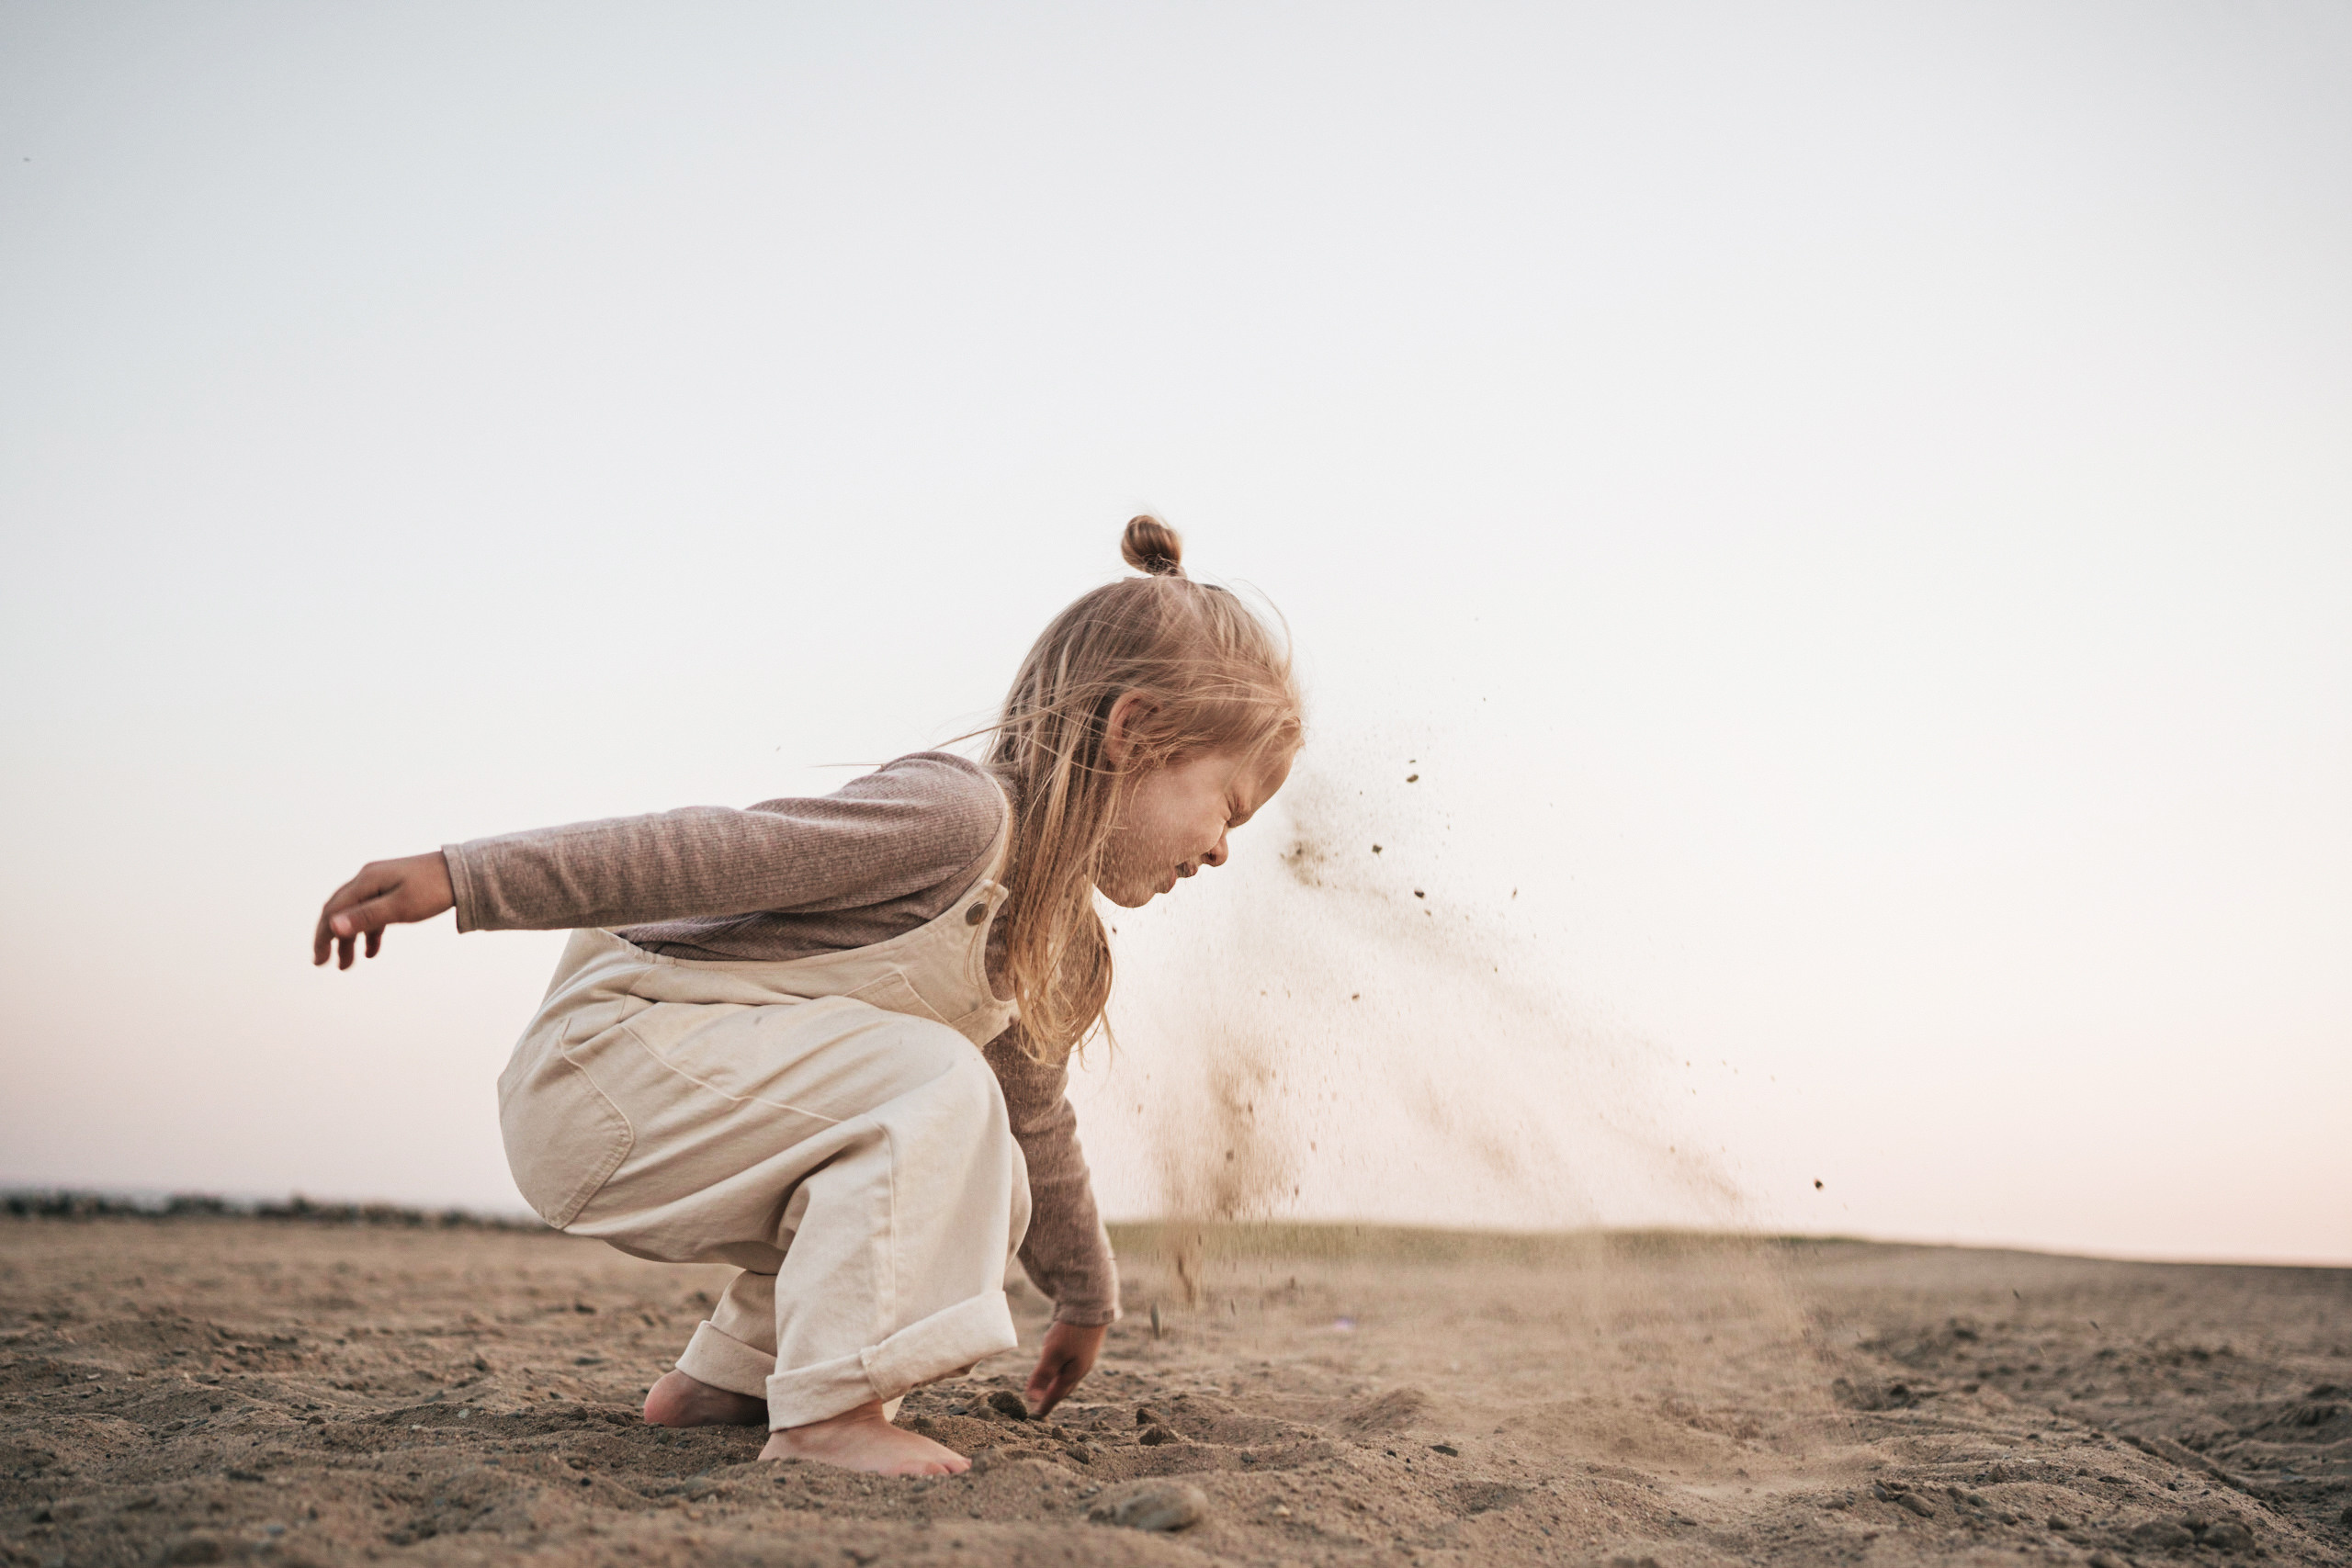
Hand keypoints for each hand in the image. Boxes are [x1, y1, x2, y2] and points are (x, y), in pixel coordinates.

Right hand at [312, 852, 455, 968]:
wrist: (464, 873)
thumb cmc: (433, 890)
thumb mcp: (400, 907)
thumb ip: (366, 917)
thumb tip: (332, 927)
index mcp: (366, 881)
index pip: (333, 910)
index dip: (322, 936)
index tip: (319, 961)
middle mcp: (368, 879)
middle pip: (340, 911)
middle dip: (331, 938)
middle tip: (325, 964)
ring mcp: (381, 883)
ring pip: (356, 914)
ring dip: (350, 939)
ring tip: (347, 964)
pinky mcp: (393, 890)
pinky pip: (374, 913)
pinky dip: (370, 932)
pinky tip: (371, 952)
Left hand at [1024, 1320, 1105, 1416]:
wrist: (1091, 1308)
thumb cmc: (1071, 1332)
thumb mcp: (1052, 1354)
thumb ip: (1042, 1376)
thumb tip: (1032, 1398)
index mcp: (1073, 1373)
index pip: (1056, 1395)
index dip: (1046, 1405)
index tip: (1037, 1415)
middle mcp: (1081, 1368)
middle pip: (1064, 1387)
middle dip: (1053, 1397)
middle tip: (1043, 1404)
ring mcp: (1084, 1356)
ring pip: (1069, 1376)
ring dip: (1058, 1383)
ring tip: (1049, 1387)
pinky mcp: (1084, 1346)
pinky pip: (1072, 1364)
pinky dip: (1063, 1370)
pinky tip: (1060, 1363)